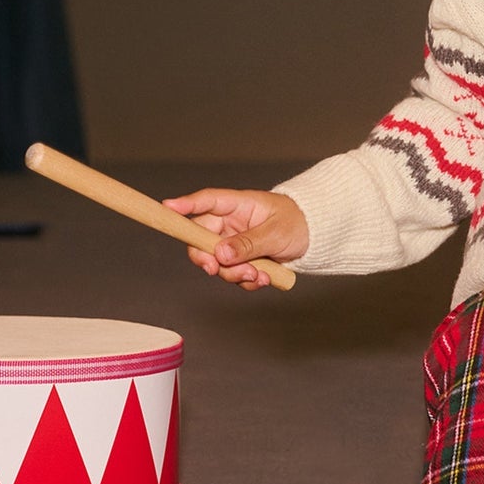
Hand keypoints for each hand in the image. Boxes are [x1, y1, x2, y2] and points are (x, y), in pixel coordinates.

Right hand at [162, 189, 308, 290]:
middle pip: (201, 239)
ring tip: (257, 275)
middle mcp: (230, 223)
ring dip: (233, 274)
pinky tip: (263, 279)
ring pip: (217, 263)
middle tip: (214, 269)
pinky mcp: (242, 261)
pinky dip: (246, 281)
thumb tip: (220, 254)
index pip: (207, 202)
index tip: (167, 207)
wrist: (315, 239)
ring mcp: (234, 243)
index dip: (185, 204)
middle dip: (206, 258)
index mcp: (238, 205)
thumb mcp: (275, 233)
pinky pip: (233, 275)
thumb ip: (248, 243)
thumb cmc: (298, 223)